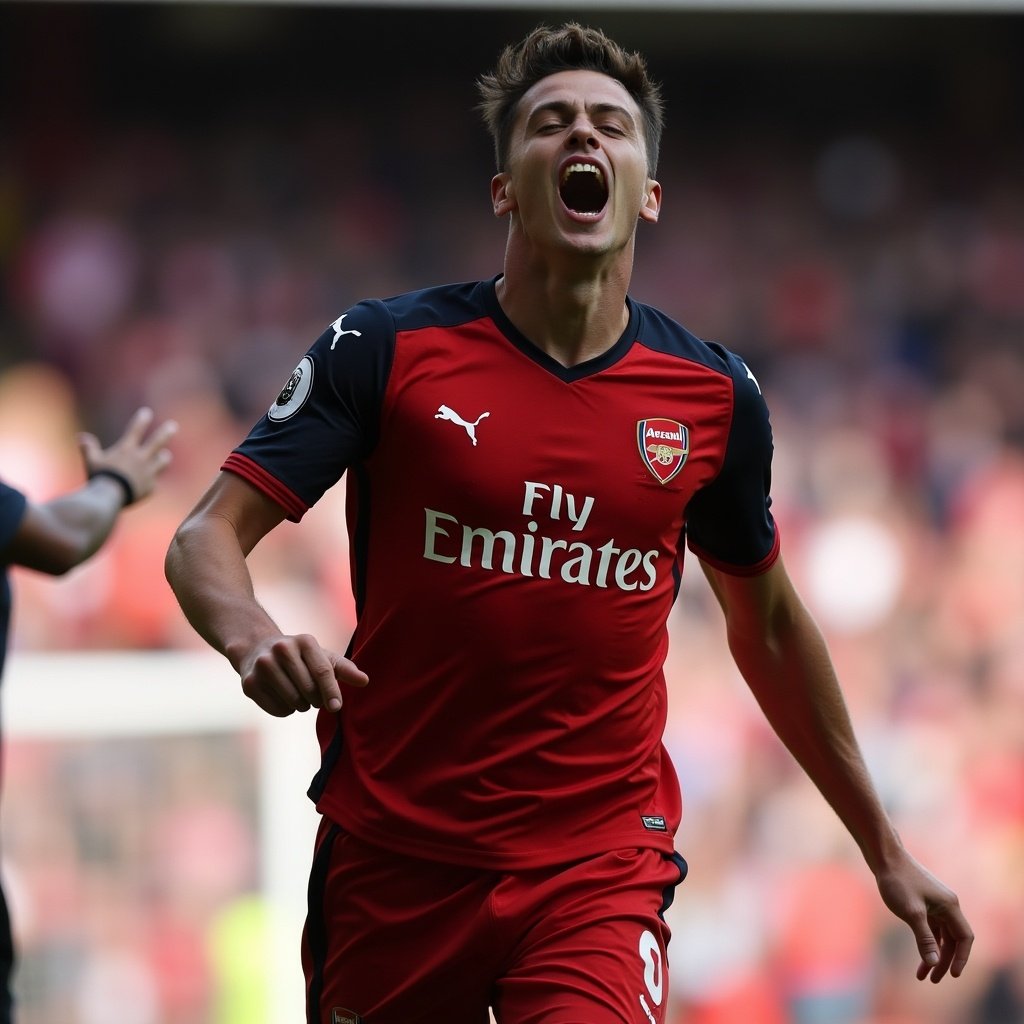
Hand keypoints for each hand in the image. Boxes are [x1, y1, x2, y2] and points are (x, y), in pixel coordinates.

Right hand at [79, 406, 177, 503]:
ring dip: (164, 457)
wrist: (110, 497)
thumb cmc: (99, 478)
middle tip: (173, 426)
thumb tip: (81, 437)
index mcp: (126, 450)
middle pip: (158, 442)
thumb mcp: (91, 462)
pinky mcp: (151, 487)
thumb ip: (88, 449)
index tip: (147, 412)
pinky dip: (150, 482)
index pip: (135, 430)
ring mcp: (149, 473)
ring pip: (163, 461)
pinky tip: (145, 486)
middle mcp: (141, 459)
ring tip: (165, 455)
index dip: (141, 420)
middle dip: (166, 433)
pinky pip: (153, 483)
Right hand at [237, 633, 368, 716]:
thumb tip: (365, 681)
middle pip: (309, 689)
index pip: (322, 670)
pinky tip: (283, 698)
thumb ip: (344, 669)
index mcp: (304, 641)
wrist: (257, 649)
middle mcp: (282, 649)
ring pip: (293, 702)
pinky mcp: (249, 683)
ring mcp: (263, 666)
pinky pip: (277, 710)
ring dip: (302, 706)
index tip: (336, 707)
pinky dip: (286, 711)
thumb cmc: (299, 656)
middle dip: (316, 700)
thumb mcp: (321, 656)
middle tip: (314, 696)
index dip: (331, 691)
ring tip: (299, 696)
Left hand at [875, 850, 973, 981]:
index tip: (953, 975)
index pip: (964, 938)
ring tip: (922, 974)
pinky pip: (931, 927)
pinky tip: (919, 954)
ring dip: (933, 954)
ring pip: (940, 935)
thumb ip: (925, 938)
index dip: (961, 958)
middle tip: (932, 980)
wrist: (884, 857)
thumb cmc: (898, 882)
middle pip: (952, 940)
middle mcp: (947, 905)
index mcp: (950, 906)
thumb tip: (934, 963)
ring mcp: (936, 903)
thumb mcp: (912, 913)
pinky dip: (925, 941)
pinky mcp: (924, 902)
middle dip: (943, 961)